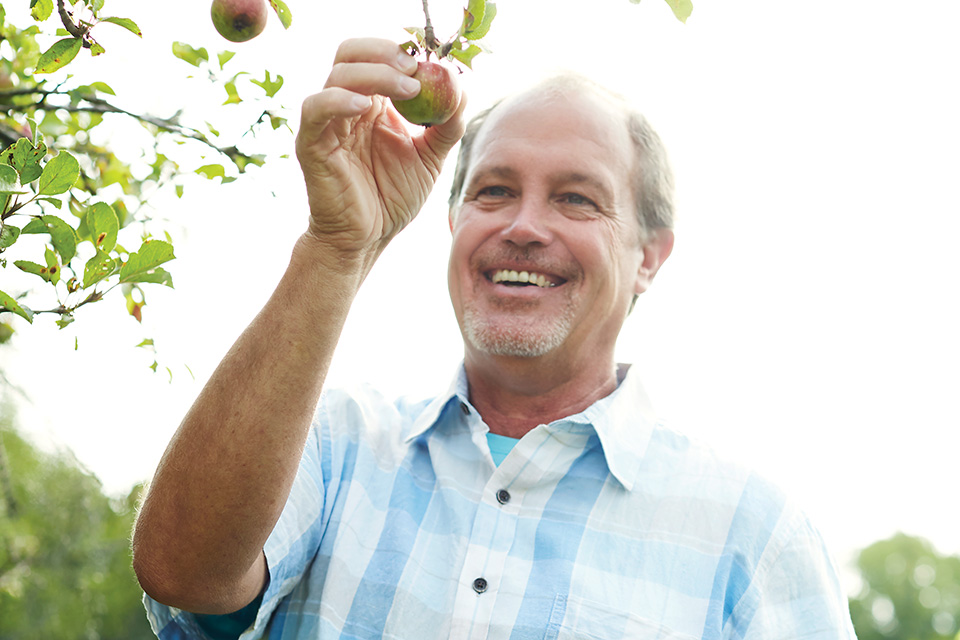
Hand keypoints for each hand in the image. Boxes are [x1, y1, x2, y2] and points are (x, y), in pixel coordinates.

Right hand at [295, 38, 466, 267]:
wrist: (368, 238)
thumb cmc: (393, 198)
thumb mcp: (430, 158)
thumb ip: (446, 125)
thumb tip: (462, 89)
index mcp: (371, 103)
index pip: (376, 57)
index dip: (400, 50)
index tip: (430, 60)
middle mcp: (345, 105)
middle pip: (351, 53)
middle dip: (384, 53)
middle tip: (416, 68)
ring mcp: (326, 123)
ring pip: (337, 75)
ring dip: (375, 74)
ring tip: (408, 89)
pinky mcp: (310, 143)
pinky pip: (316, 109)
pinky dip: (338, 100)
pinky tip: (366, 106)